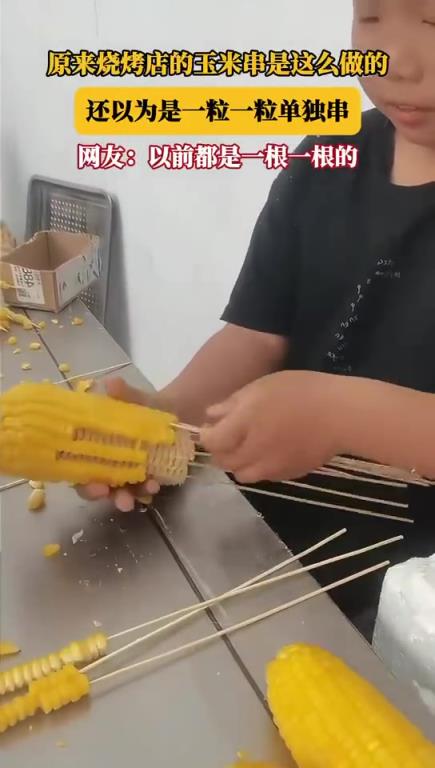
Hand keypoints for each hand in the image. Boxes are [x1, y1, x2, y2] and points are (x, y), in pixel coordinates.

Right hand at [76, 377, 162, 511]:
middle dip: (109, 496)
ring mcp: (125, 474)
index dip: (85, 483)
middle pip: (98, 487)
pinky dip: (148, 489)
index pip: (79, 470)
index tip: (97, 487)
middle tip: (121, 501)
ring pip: (121, 492)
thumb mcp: (135, 399)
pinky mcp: (145, 477)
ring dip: (131, 496)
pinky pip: (142, 489)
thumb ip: (124, 394)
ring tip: (148, 490)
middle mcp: (104, 464)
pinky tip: (157, 484)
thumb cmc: (143, 405)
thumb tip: (112, 383)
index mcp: (91, 446)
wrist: (174, 411)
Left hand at [200, 371, 342, 483]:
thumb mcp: (262, 386)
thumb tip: (210, 415)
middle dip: (220, 449)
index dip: (207, 434)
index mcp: (243, 425)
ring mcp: (269, 467)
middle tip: (230, 435)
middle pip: (222, 461)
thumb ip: (233, 403)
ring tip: (250, 446)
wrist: (341, 415)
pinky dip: (258, 468)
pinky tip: (270, 451)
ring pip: (240, 474)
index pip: (210, 441)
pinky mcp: (287, 476)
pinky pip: (262, 477)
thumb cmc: (302, 391)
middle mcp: (252, 451)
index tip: (213, 425)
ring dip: (238, 462)